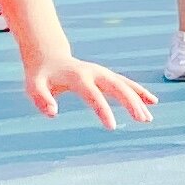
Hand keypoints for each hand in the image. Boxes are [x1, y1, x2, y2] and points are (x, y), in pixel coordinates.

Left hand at [27, 52, 157, 126]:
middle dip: (131, 102)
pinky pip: (125, 83)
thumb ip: (41, 100)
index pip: (93, 95)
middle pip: (117, 86)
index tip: (112, 128)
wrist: (48, 57)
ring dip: (138, 99)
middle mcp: (94, 72)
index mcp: (78, 77)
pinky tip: (152, 102)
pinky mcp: (106, 76)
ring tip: (148, 118)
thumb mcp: (33, 87)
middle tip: (143, 120)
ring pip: (124, 84)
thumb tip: (53, 114)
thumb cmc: (40, 76)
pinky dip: (138, 91)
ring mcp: (102, 72)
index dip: (103, 110)